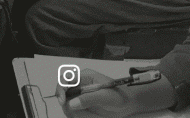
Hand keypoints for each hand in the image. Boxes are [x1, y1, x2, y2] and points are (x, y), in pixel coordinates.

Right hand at [56, 69, 175, 117]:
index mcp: (85, 76)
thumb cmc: (119, 96)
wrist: (129, 104)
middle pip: (62, 92)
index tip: (62, 100)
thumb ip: (88, 99)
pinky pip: (73, 112)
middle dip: (65, 103)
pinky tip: (88, 115)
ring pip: (66, 104)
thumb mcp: (105, 96)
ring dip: (73, 112)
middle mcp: (79, 85)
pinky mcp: (82, 105)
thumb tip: (71, 103)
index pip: (65, 79)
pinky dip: (77, 116)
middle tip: (74, 112)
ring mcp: (80, 95)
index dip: (60, 89)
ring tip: (89, 114)